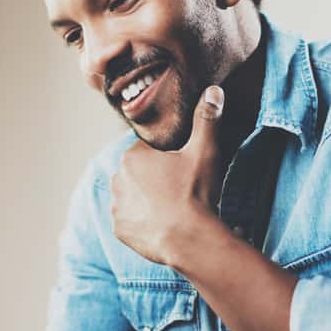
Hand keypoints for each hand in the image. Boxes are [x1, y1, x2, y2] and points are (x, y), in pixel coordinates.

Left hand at [111, 85, 225, 264]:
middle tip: (180, 190)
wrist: (190, 240)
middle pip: (139, 173)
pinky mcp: (120, 230)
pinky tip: (162, 224)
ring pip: (133, 196)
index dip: (168, 159)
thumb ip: (207, 119)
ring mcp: (117, 207)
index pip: (149, 151)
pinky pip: (130, 220)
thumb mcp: (204, 152)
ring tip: (172, 208)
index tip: (183, 170)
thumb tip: (213, 90)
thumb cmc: (195, 193)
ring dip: (147, 199)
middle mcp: (117, 179)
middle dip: (155, 178)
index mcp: (132, 157)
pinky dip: (143, 222)